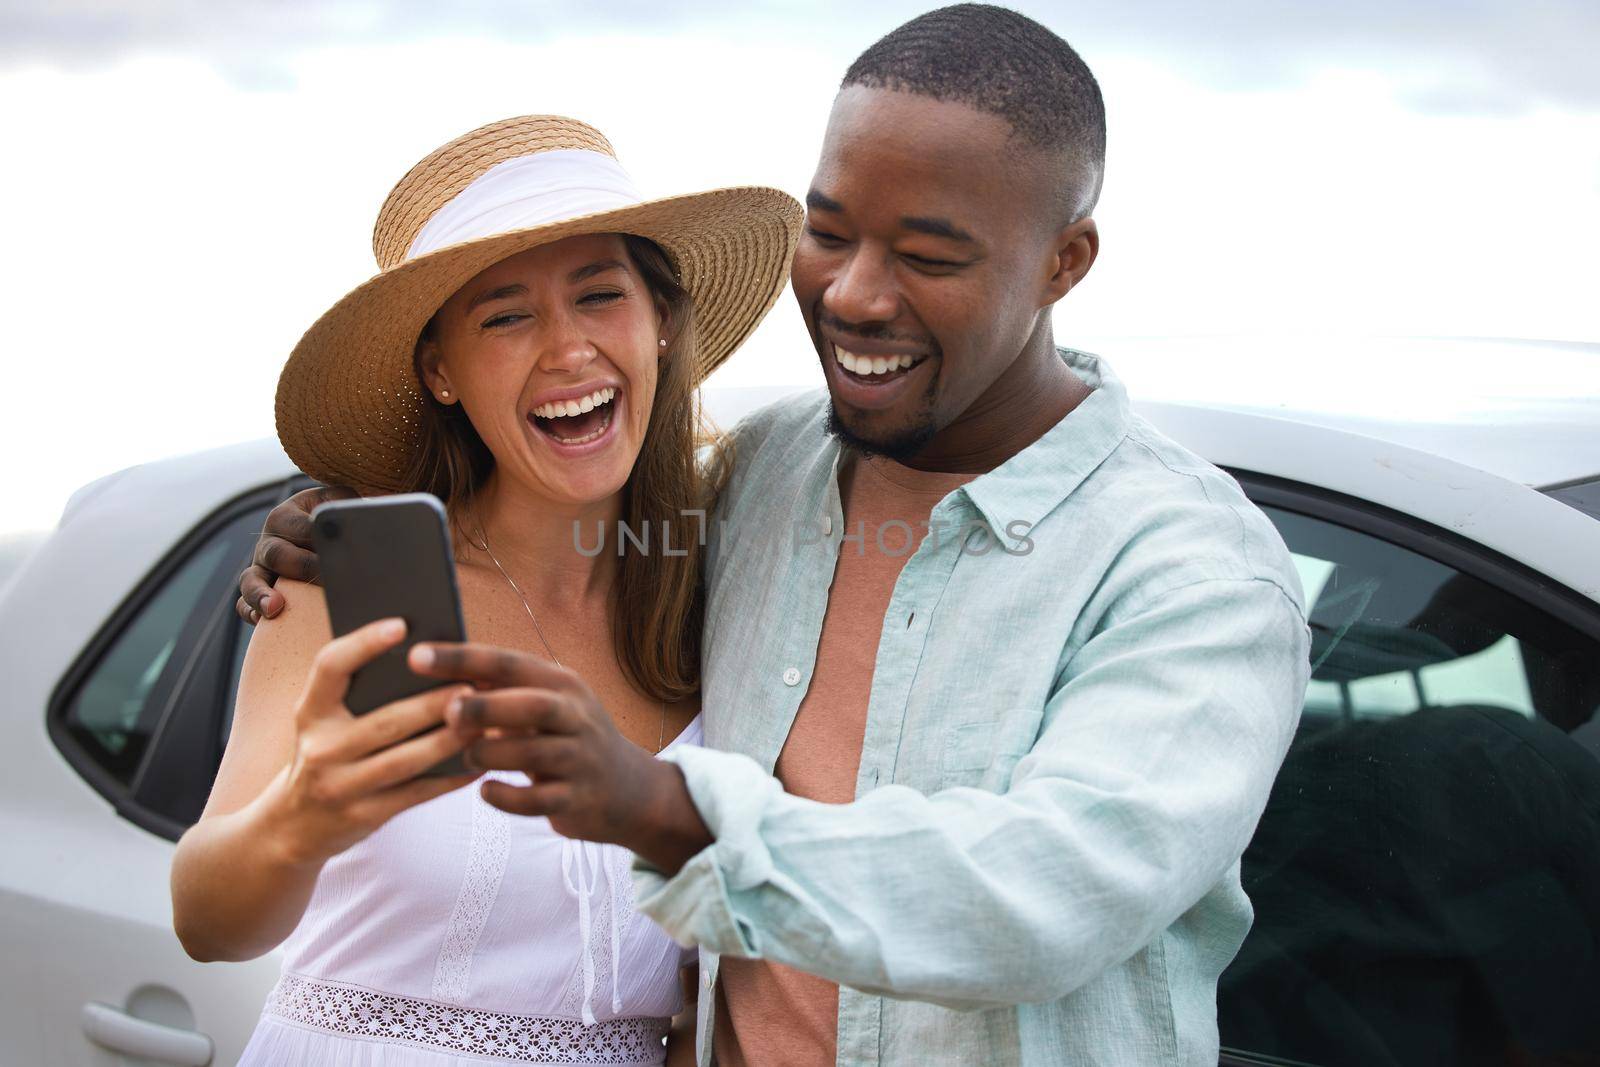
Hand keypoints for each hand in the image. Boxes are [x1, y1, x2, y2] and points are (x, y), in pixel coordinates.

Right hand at [235, 484, 357, 623]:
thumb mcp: (338, 502)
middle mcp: (270, 540)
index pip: (301, 527)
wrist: (324, 532)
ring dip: (261, 594)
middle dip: (303, 567)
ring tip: (275, 607)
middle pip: (276, 554)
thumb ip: (344, 504)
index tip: (338, 552)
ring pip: (251, 579)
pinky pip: (245, 602)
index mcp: (287, 516)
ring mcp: (261, 566)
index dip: (318, 539)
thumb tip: (358, 518)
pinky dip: (251, 611)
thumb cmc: (333, 517)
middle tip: (327, 578)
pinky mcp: (259, 588)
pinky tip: (263, 621)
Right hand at [261, 617, 477, 864]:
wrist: (291, 827)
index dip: (363, 643)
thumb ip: (359, 693)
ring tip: (485, 722)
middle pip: (385, 720)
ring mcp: (340, 786)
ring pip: (405, 760)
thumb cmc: (326, 755)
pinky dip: (451, 778)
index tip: (401, 625)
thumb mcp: (324, 722)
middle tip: (473, 685)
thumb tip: (428, 659)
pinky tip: (479, 762)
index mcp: (310, 712)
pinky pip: (416, 794)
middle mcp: (320, 747)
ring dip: (450, 740)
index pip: (330, 667)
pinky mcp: (363, 816)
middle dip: (433, 703)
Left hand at [411, 641, 711, 869]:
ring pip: (531, 754)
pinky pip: (535, 800)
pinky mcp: (578, 799)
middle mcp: (576, 716)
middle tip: (448, 713)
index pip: (510, 663)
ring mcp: (580, 759)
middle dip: (484, 707)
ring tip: (468, 757)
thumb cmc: (567, 740)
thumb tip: (437, 669)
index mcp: (563, 685)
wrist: (628, 790)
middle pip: (531, 705)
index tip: (416, 656)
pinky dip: (504, 796)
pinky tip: (486, 790)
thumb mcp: (547, 705)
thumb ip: (502, 690)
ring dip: (489, 755)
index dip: (462, 658)